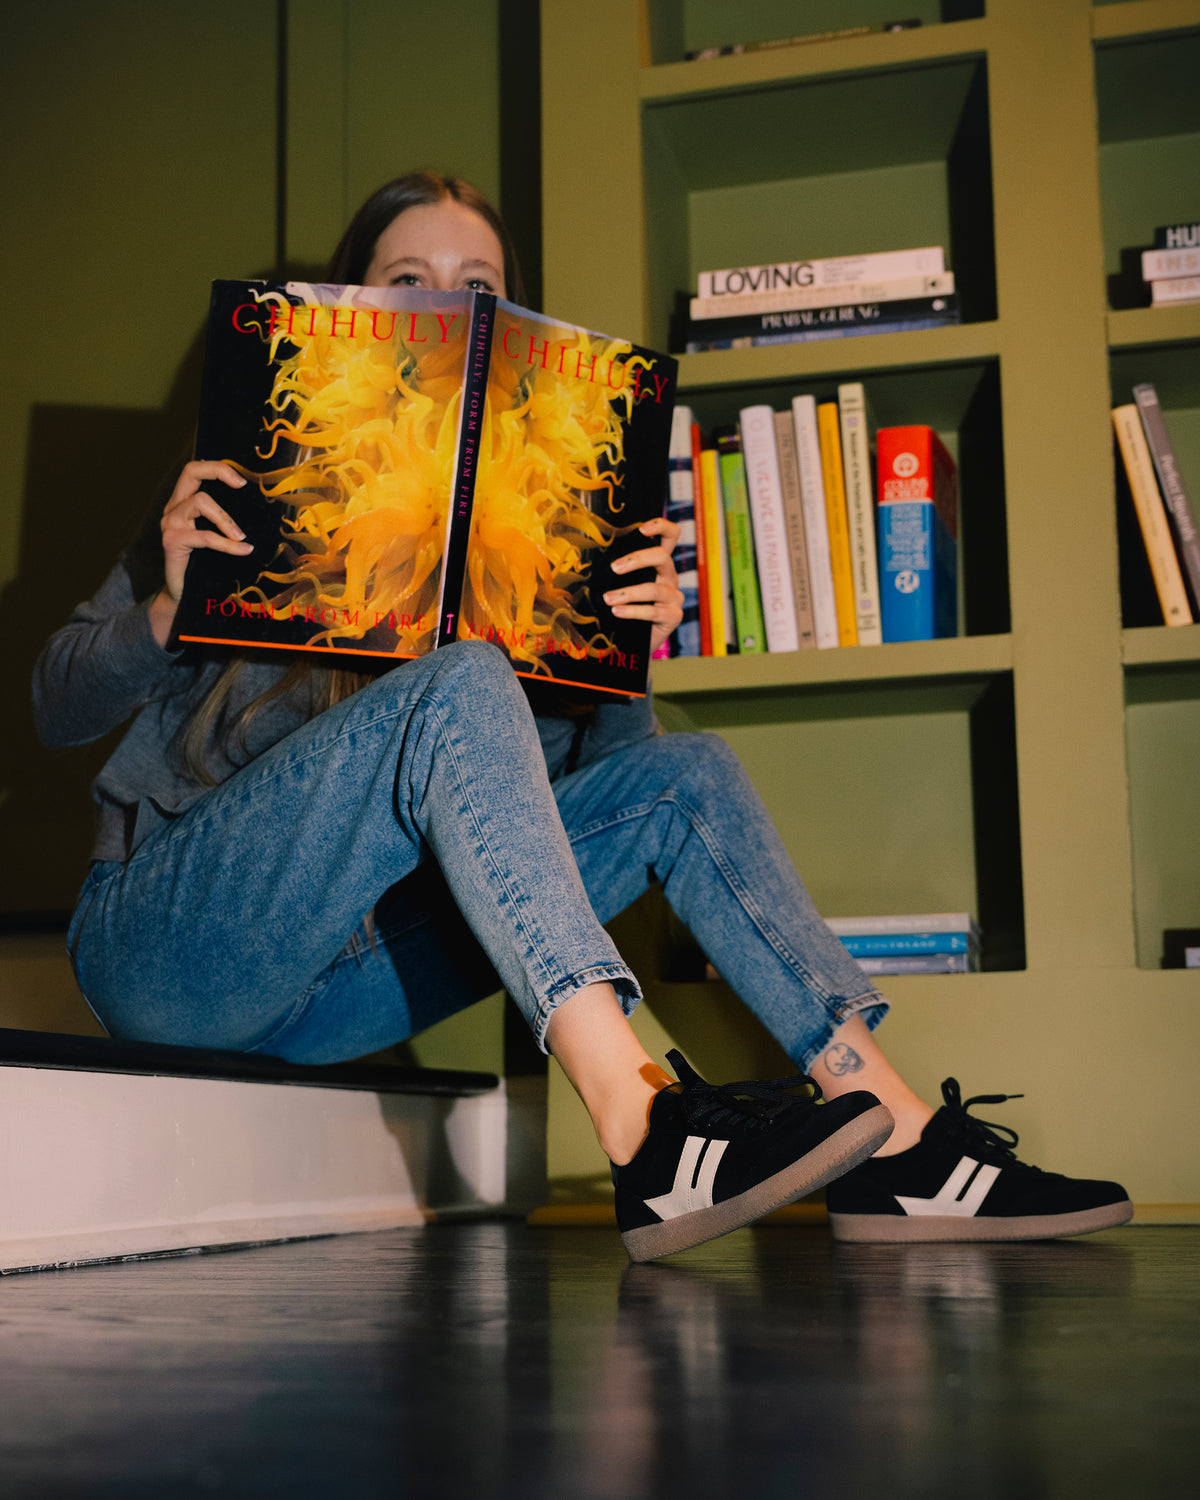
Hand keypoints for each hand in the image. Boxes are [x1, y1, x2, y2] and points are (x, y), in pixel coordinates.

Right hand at [150, 460, 250, 645]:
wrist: (182, 593)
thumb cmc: (203, 563)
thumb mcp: (218, 537)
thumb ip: (228, 522)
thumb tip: (263, 513)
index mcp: (184, 502)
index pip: (195, 471)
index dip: (218, 468)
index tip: (242, 480)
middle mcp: (174, 508)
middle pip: (190, 472)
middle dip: (217, 471)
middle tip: (240, 485)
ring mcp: (170, 523)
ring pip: (199, 502)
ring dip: (226, 518)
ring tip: (242, 536)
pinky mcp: (171, 541)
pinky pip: (204, 536)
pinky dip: (227, 544)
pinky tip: (243, 550)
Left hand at [603, 516, 683, 657]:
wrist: (634, 640)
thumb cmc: (625, 607)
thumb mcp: (620, 585)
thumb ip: (616, 570)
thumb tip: (586, 557)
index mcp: (659, 564)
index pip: (671, 536)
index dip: (661, 527)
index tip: (641, 529)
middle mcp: (670, 577)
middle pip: (662, 556)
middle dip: (637, 559)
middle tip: (615, 568)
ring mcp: (674, 597)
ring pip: (654, 588)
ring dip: (628, 593)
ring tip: (608, 599)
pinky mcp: (674, 616)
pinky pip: (654, 611)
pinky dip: (633, 611)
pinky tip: (617, 612)